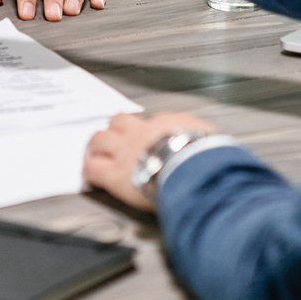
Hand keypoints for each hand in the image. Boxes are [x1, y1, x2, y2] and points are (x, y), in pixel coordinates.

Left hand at [83, 112, 218, 210]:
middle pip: (117, 123)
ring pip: (99, 140)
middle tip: (110, 139)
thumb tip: (211, 139)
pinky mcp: (114, 175)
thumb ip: (202, 133)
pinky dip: (89, 171)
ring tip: (94, 154)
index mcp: (164, 124)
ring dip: (95, 147)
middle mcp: (140, 133)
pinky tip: (89, 177)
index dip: (142, 129)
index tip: (142, 137)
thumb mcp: (208, 135)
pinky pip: (93, 168)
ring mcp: (124, 152)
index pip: (147, 122)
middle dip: (113, 130)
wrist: (189, 167)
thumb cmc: (202, 154)